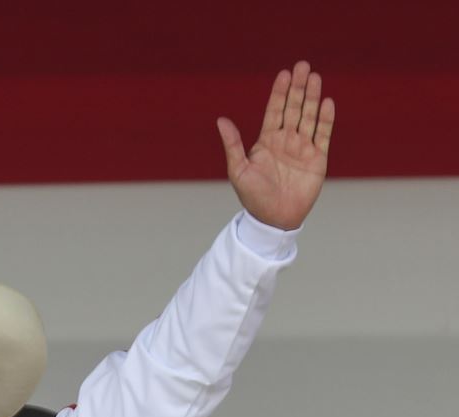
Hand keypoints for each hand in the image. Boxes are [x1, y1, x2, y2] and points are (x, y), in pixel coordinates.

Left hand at [218, 62, 334, 231]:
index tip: (284, 74)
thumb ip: (233, 145)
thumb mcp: (238, 170)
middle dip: (298, 88)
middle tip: (302, 66)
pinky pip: (323, 135)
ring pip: (310, 117)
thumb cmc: (253, 197)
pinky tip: (326, 102)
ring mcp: (303, 148)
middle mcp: (286, 141)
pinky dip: (326, 119)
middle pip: (294, 108)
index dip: (279, 93)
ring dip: (312, 97)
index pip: (275, 111)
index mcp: (266, 142)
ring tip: (315, 77)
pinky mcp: (318, 159)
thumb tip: (221, 120)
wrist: (274, 219)